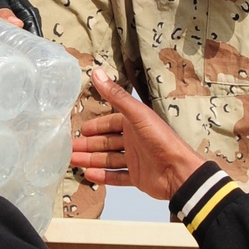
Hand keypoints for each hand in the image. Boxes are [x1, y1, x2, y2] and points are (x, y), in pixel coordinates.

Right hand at [70, 68, 204, 201]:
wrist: (178, 171)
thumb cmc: (160, 139)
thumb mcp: (136, 114)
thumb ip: (116, 95)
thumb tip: (97, 72)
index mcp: (134, 124)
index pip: (111, 123)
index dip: (96, 126)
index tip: (80, 129)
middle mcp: (134, 140)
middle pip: (107, 142)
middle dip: (89, 144)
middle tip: (70, 148)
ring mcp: (135, 160)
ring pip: (108, 159)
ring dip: (91, 159)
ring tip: (73, 161)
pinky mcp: (137, 177)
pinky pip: (116, 176)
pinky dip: (103, 176)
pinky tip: (89, 175)